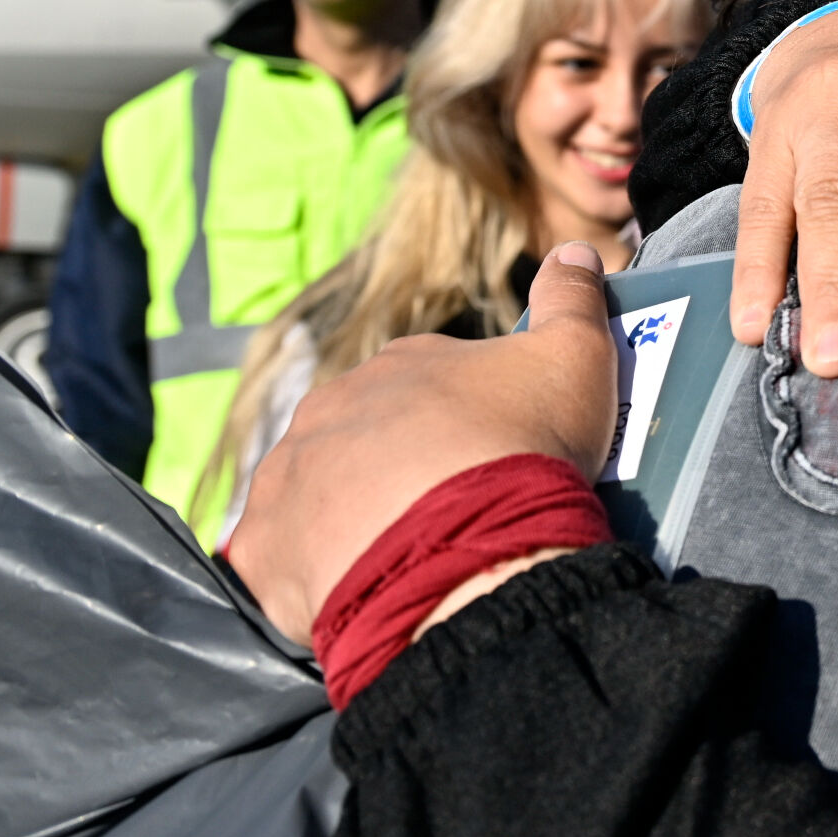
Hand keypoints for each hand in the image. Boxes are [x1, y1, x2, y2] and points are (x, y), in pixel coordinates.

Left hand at [231, 243, 620, 644]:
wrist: (469, 553)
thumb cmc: (524, 448)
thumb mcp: (576, 357)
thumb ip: (573, 298)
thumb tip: (575, 249)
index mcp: (399, 364)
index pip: (425, 383)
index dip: (464, 421)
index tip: (494, 455)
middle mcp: (329, 409)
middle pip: (364, 437)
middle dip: (400, 469)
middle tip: (454, 511)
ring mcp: (286, 477)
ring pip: (317, 494)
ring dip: (352, 518)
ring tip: (410, 556)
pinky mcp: (261, 547)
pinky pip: (279, 558)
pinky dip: (310, 572)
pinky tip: (359, 587)